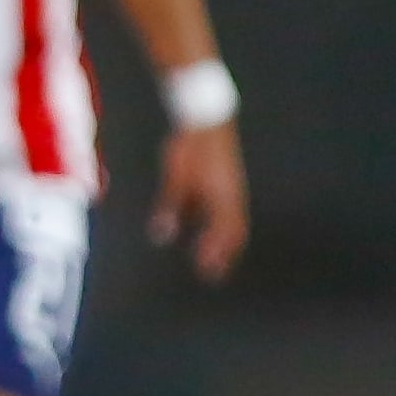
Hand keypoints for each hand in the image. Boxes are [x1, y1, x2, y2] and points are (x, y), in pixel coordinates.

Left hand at [149, 120, 248, 282]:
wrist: (206, 119)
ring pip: (233, 223)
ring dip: (224, 243)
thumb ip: (170, 206)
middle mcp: (232, 197)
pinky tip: (206, 231)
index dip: (216, 254)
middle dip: (224, 255)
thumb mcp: (176, 178)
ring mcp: (232, 189)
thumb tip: (162, 236)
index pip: (223, 234)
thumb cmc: (190, 147)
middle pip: (234, 233)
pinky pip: (227, 211)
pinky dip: (220, 226)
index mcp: (222, 198)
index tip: (205, 271)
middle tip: (212, 276)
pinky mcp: (226, 183)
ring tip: (212, 260)